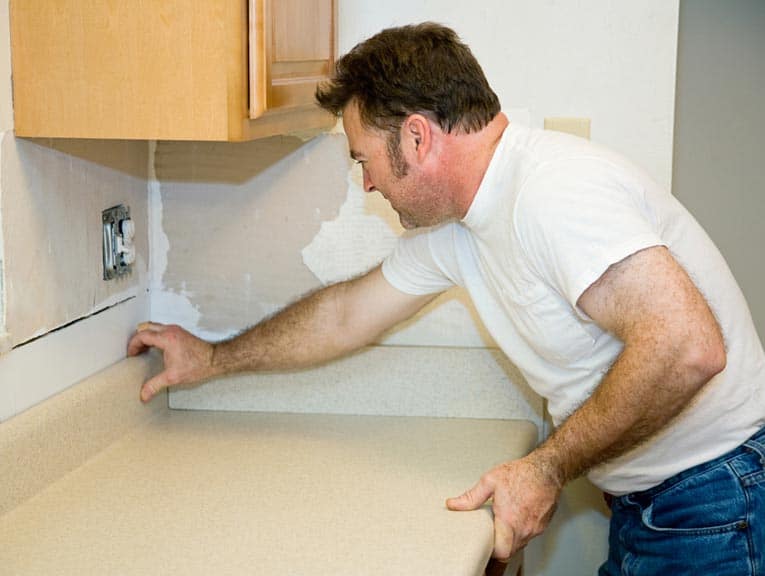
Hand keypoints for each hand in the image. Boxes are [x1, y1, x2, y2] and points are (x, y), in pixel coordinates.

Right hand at [127, 322, 215, 402]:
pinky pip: (162, 330)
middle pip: (146, 328)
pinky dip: (155, 337)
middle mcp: (171, 330)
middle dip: (138, 339)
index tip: (131, 354)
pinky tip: (156, 349)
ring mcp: (176, 330)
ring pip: (154, 327)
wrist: (214, 360)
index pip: (142, 335)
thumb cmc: (198, 365)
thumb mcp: (172, 377)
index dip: (133, 345)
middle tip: (135, 352)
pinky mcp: (180, 333)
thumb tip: (144, 394)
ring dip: (146, 337)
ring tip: (143, 351)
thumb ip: (155, 385)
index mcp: (166, 338)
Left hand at [446, 455, 560, 560]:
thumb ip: (471, 497)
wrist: (546, 470)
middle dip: (499, 548)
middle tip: (490, 537)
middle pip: (510, 552)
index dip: (491, 552)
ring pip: (520, 544)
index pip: (501, 552)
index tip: (484, 544)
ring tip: (501, 526)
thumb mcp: (490, 480)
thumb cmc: (520, 473)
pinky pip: (529, 536)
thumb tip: (453, 504)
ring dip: (510, 540)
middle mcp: (524, 528)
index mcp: (510, 520)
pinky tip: (515, 519)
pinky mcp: (542, 525)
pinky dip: (520, 532)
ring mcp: (535, 528)